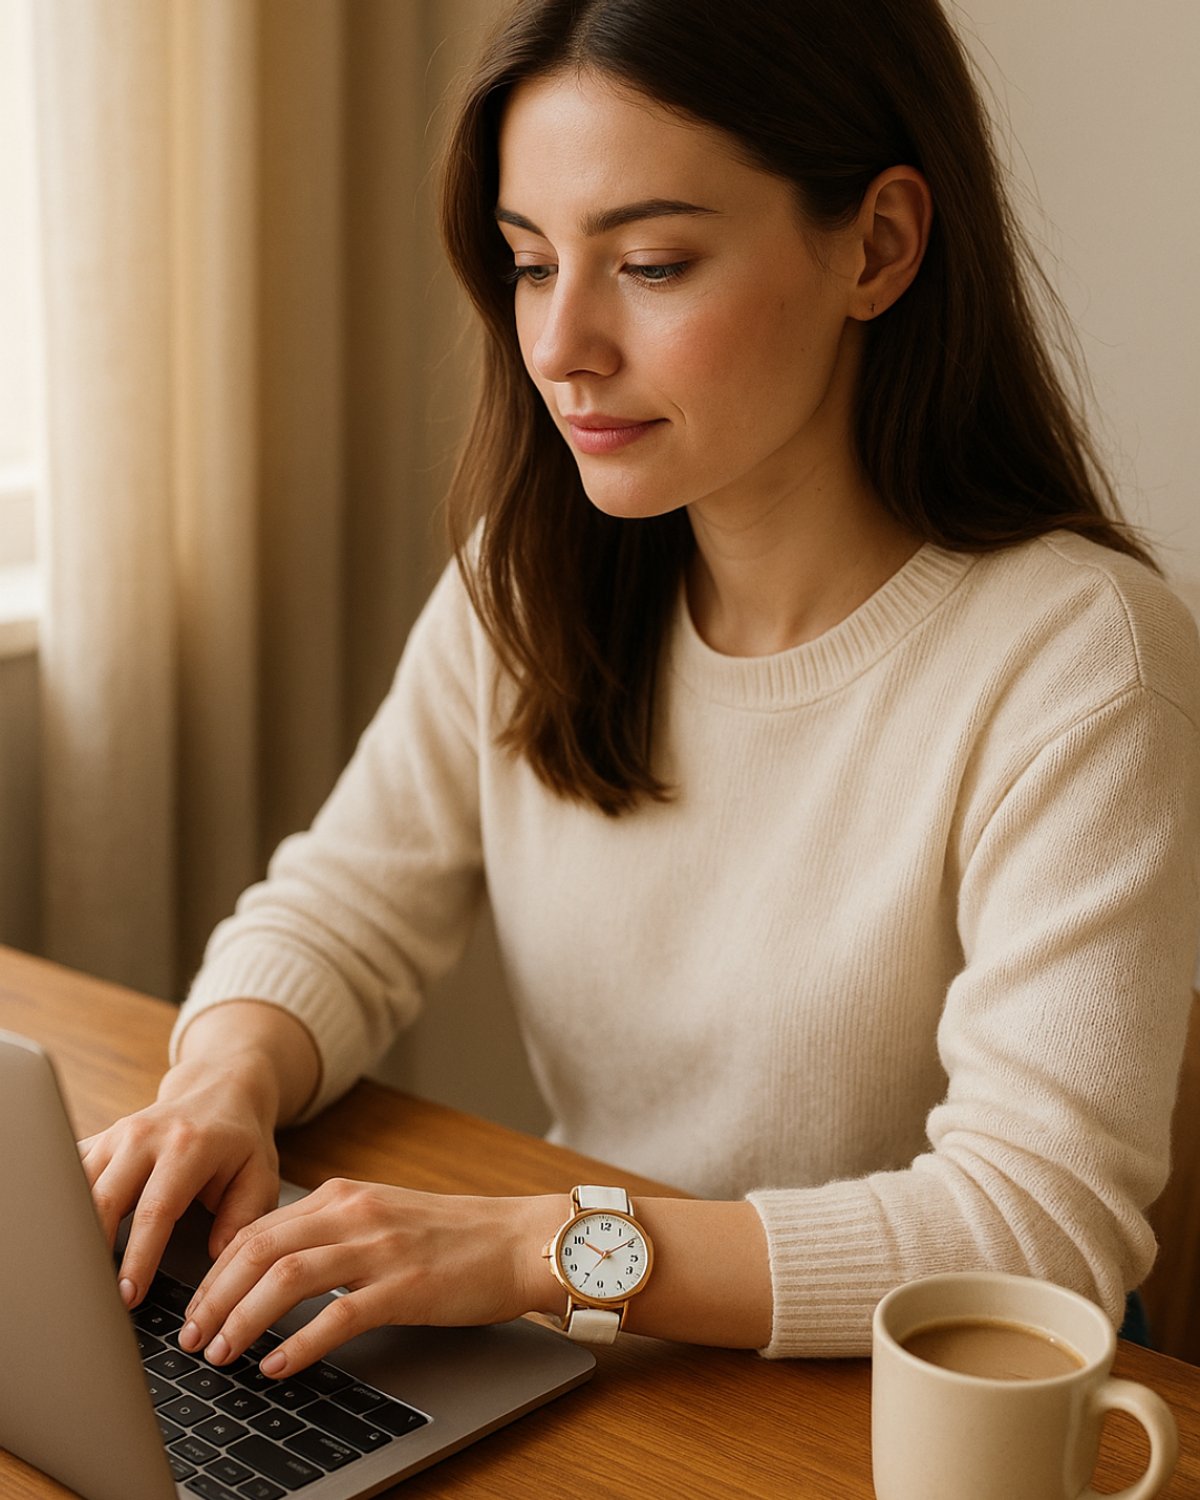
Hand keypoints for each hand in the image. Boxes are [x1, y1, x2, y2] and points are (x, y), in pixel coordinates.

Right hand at [80, 1053, 282, 1307]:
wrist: (219, 1091)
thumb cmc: (240, 1142)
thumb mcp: (259, 1175)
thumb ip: (242, 1219)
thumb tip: (215, 1262)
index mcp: (188, 1146)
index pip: (155, 1210)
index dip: (139, 1257)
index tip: (128, 1296)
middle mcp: (145, 1136)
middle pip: (103, 1200)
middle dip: (94, 1253)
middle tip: (93, 1297)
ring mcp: (115, 1135)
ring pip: (75, 1188)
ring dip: (70, 1234)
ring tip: (74, 1277)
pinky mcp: (98, 1140)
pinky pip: (67, 1174)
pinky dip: (60, 1207)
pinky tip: (59, 1240)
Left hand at [177, 1178, 566, 1377]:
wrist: (518, 1240)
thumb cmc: (453, 1237)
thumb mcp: (381, 1218)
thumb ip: (330, 1232)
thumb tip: (270, 1270)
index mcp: (343, 1196)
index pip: (256, 1229)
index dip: (214, 1272)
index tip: (193, 1308)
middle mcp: (354, 1212)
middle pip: (258, 1250)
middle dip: (214, 1298)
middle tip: (192, 1338)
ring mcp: (380, 1248)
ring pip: (286, 1278)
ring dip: (242, 1319)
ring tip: (221, 1354)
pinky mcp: (406, 1286)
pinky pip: (338, 1316)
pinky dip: (299, 1345)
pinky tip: (278, 1367)